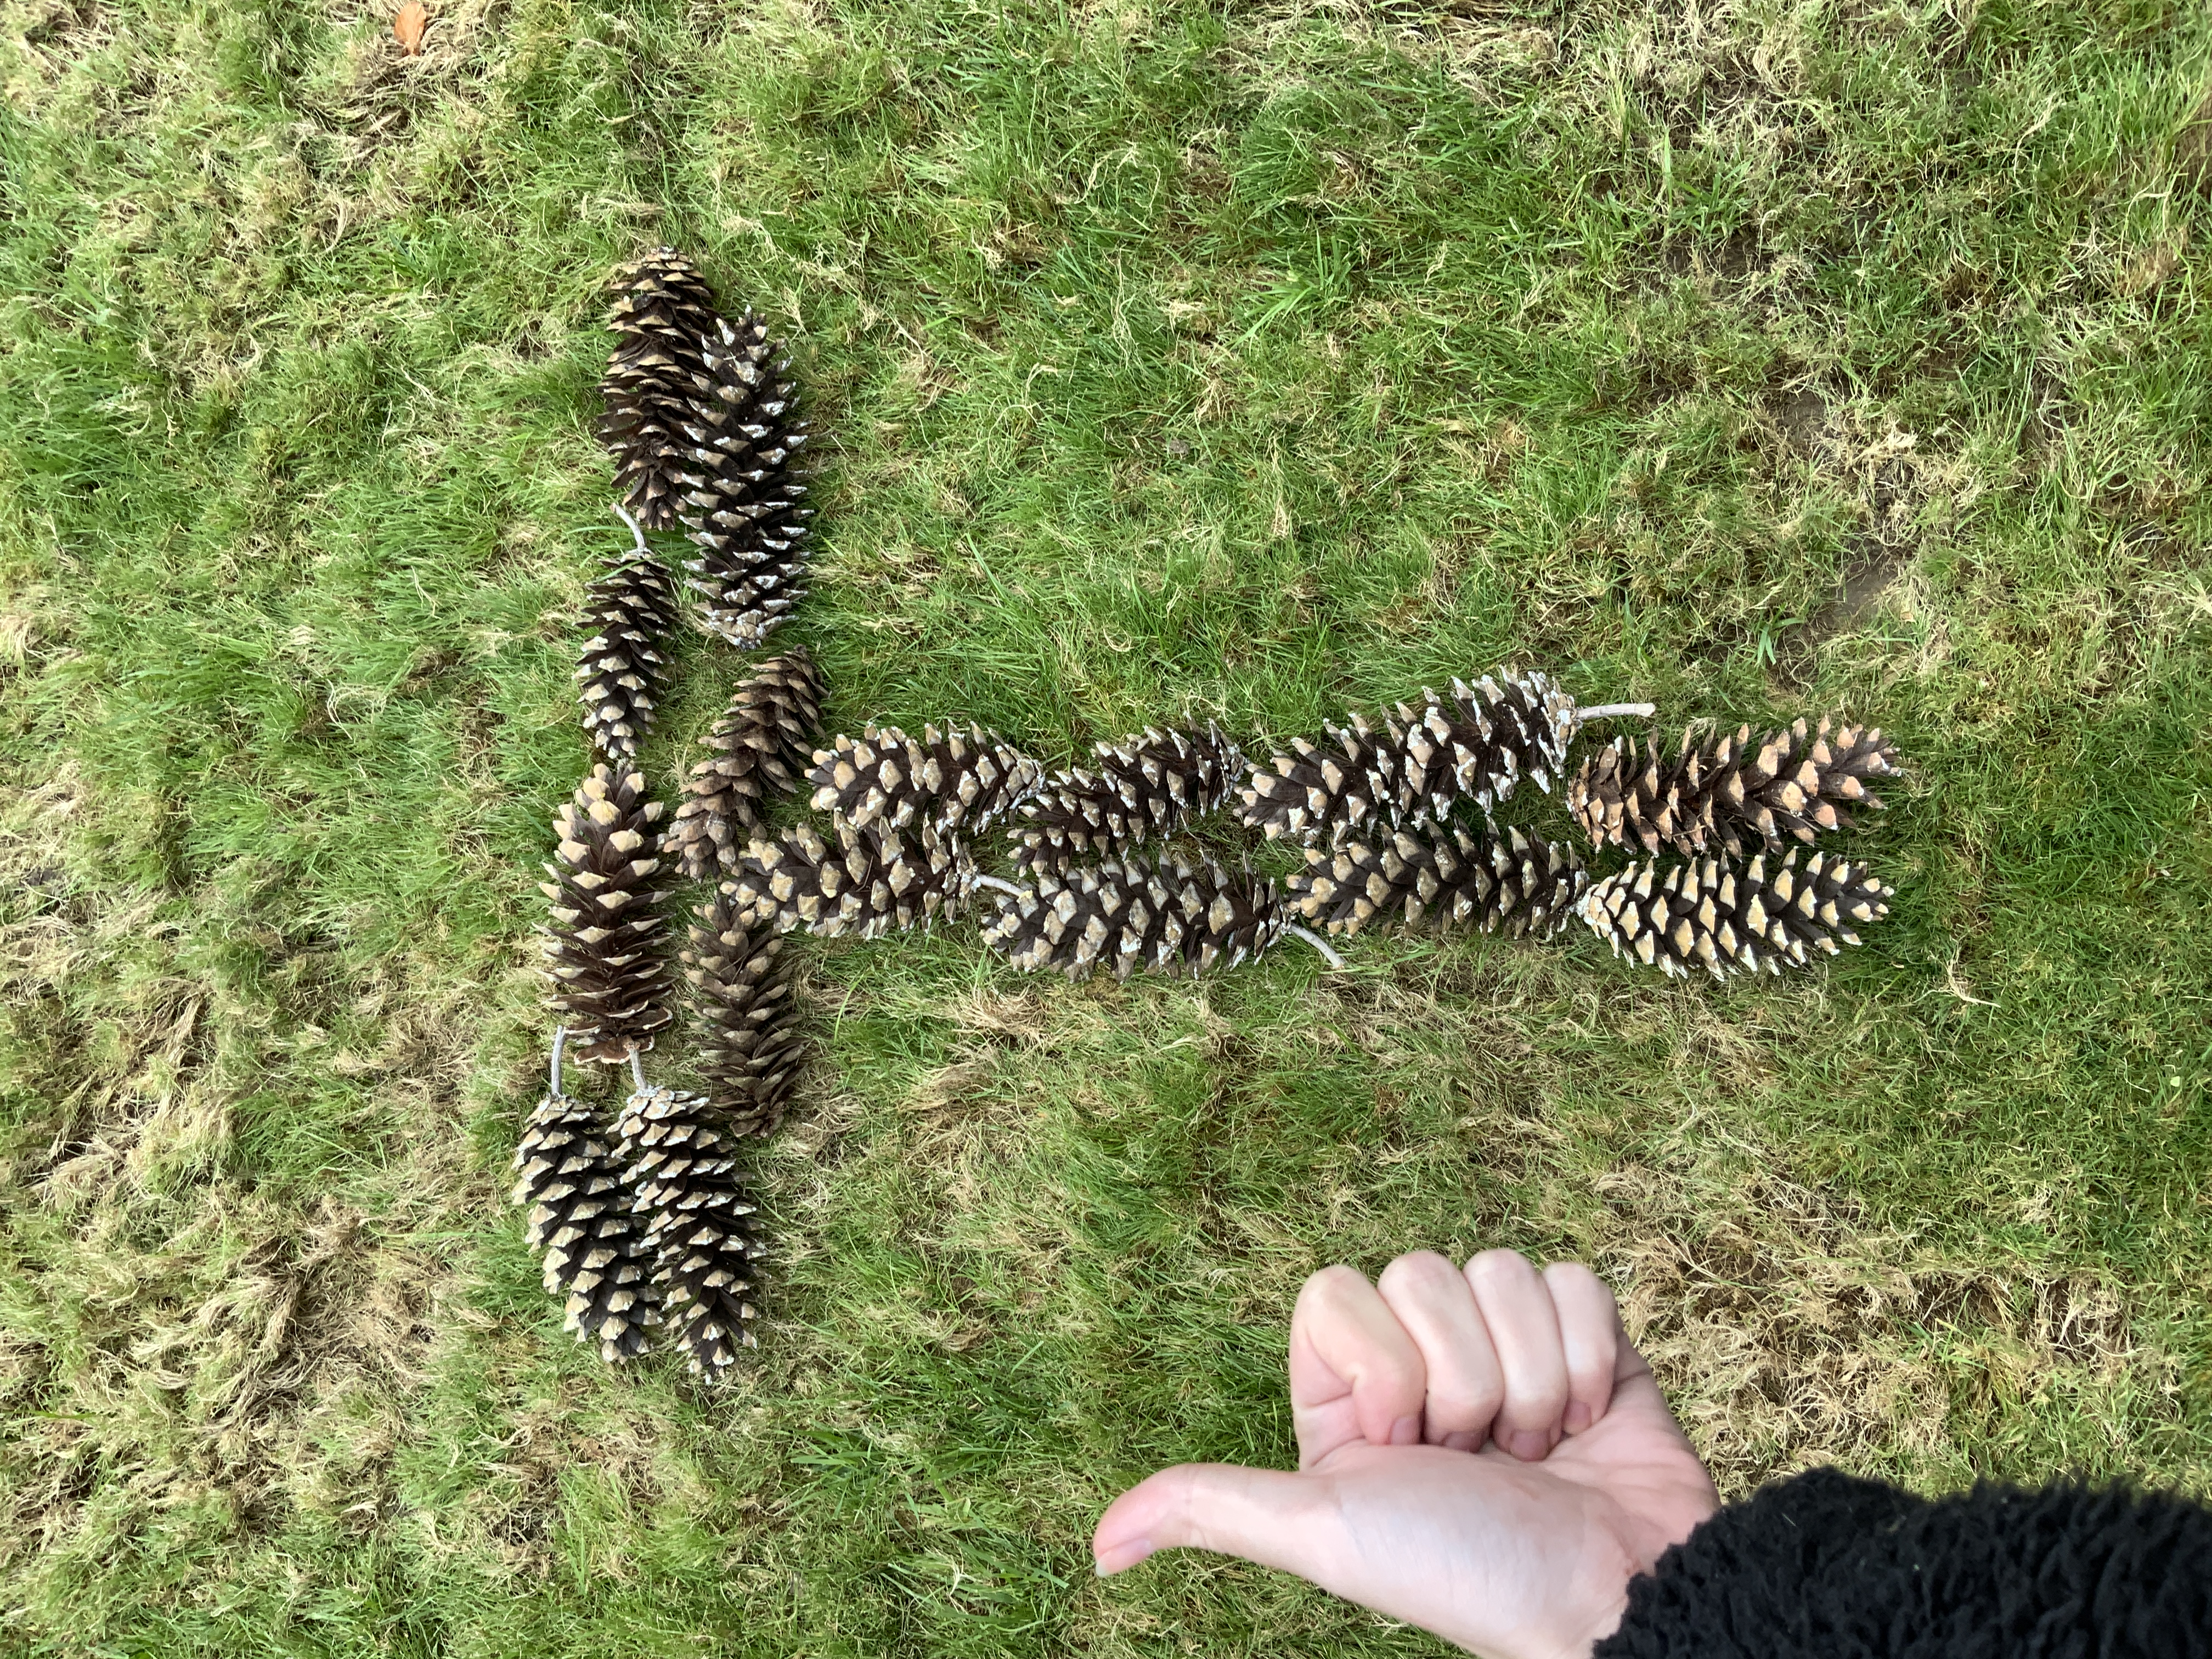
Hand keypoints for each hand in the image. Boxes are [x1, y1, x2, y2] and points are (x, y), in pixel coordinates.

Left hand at [1092, 1249, 1718, 1658]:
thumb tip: (1099, 1547)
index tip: (1401, 1445)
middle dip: (1459, 1377)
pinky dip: (1586, 1361)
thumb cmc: (1466, 1570)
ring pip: (1497, 1269)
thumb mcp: (1324, 1534)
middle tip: (1477, 1457)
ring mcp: (1504, 1344)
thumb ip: (1214, 1509)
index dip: (1377, 1366)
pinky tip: (1585, 1425)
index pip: (1336, 1293)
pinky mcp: (1583, 1335)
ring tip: (1535, 1452)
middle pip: (1420, 1271)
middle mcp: (1422, 1360)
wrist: (1610, 1589)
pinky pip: (1571, 1280)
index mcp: (1349, 1393)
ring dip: (1528, 1377)